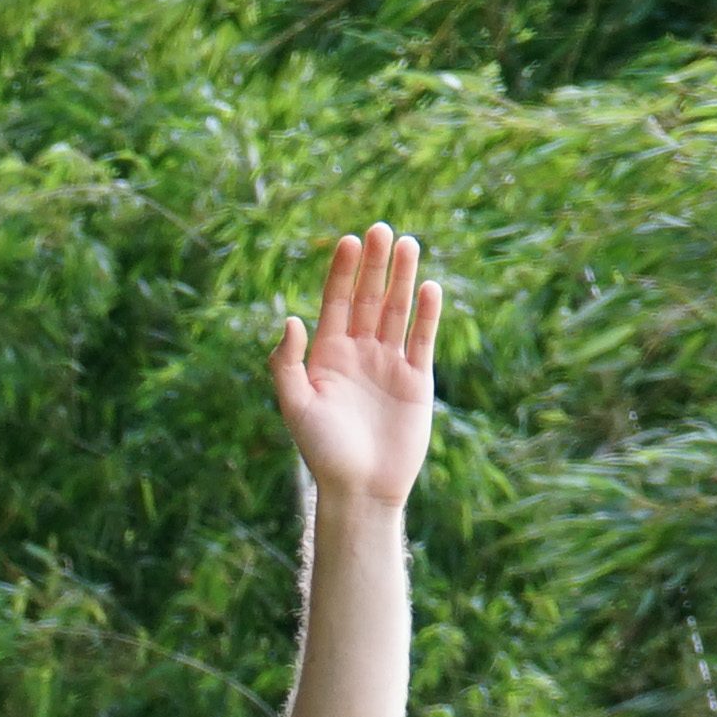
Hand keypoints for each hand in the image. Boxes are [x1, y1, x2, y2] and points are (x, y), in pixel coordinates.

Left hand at [270, 222, 441, 509]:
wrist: (360, 488)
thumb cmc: (322, 451)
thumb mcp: (295, 406)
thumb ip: (287, 364)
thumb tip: (290, 319)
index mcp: (326, 356)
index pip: (336, 304)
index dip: (341, 273)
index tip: (347, 241)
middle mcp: (358, 354)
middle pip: (368, 299)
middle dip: (374, 265)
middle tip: (380, 228)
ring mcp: (388, 364)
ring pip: (396, 312)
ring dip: (402, 279)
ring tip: (408, 243)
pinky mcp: (416, 380)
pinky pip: (421, 340)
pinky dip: (426, 314)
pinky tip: (429, 287)